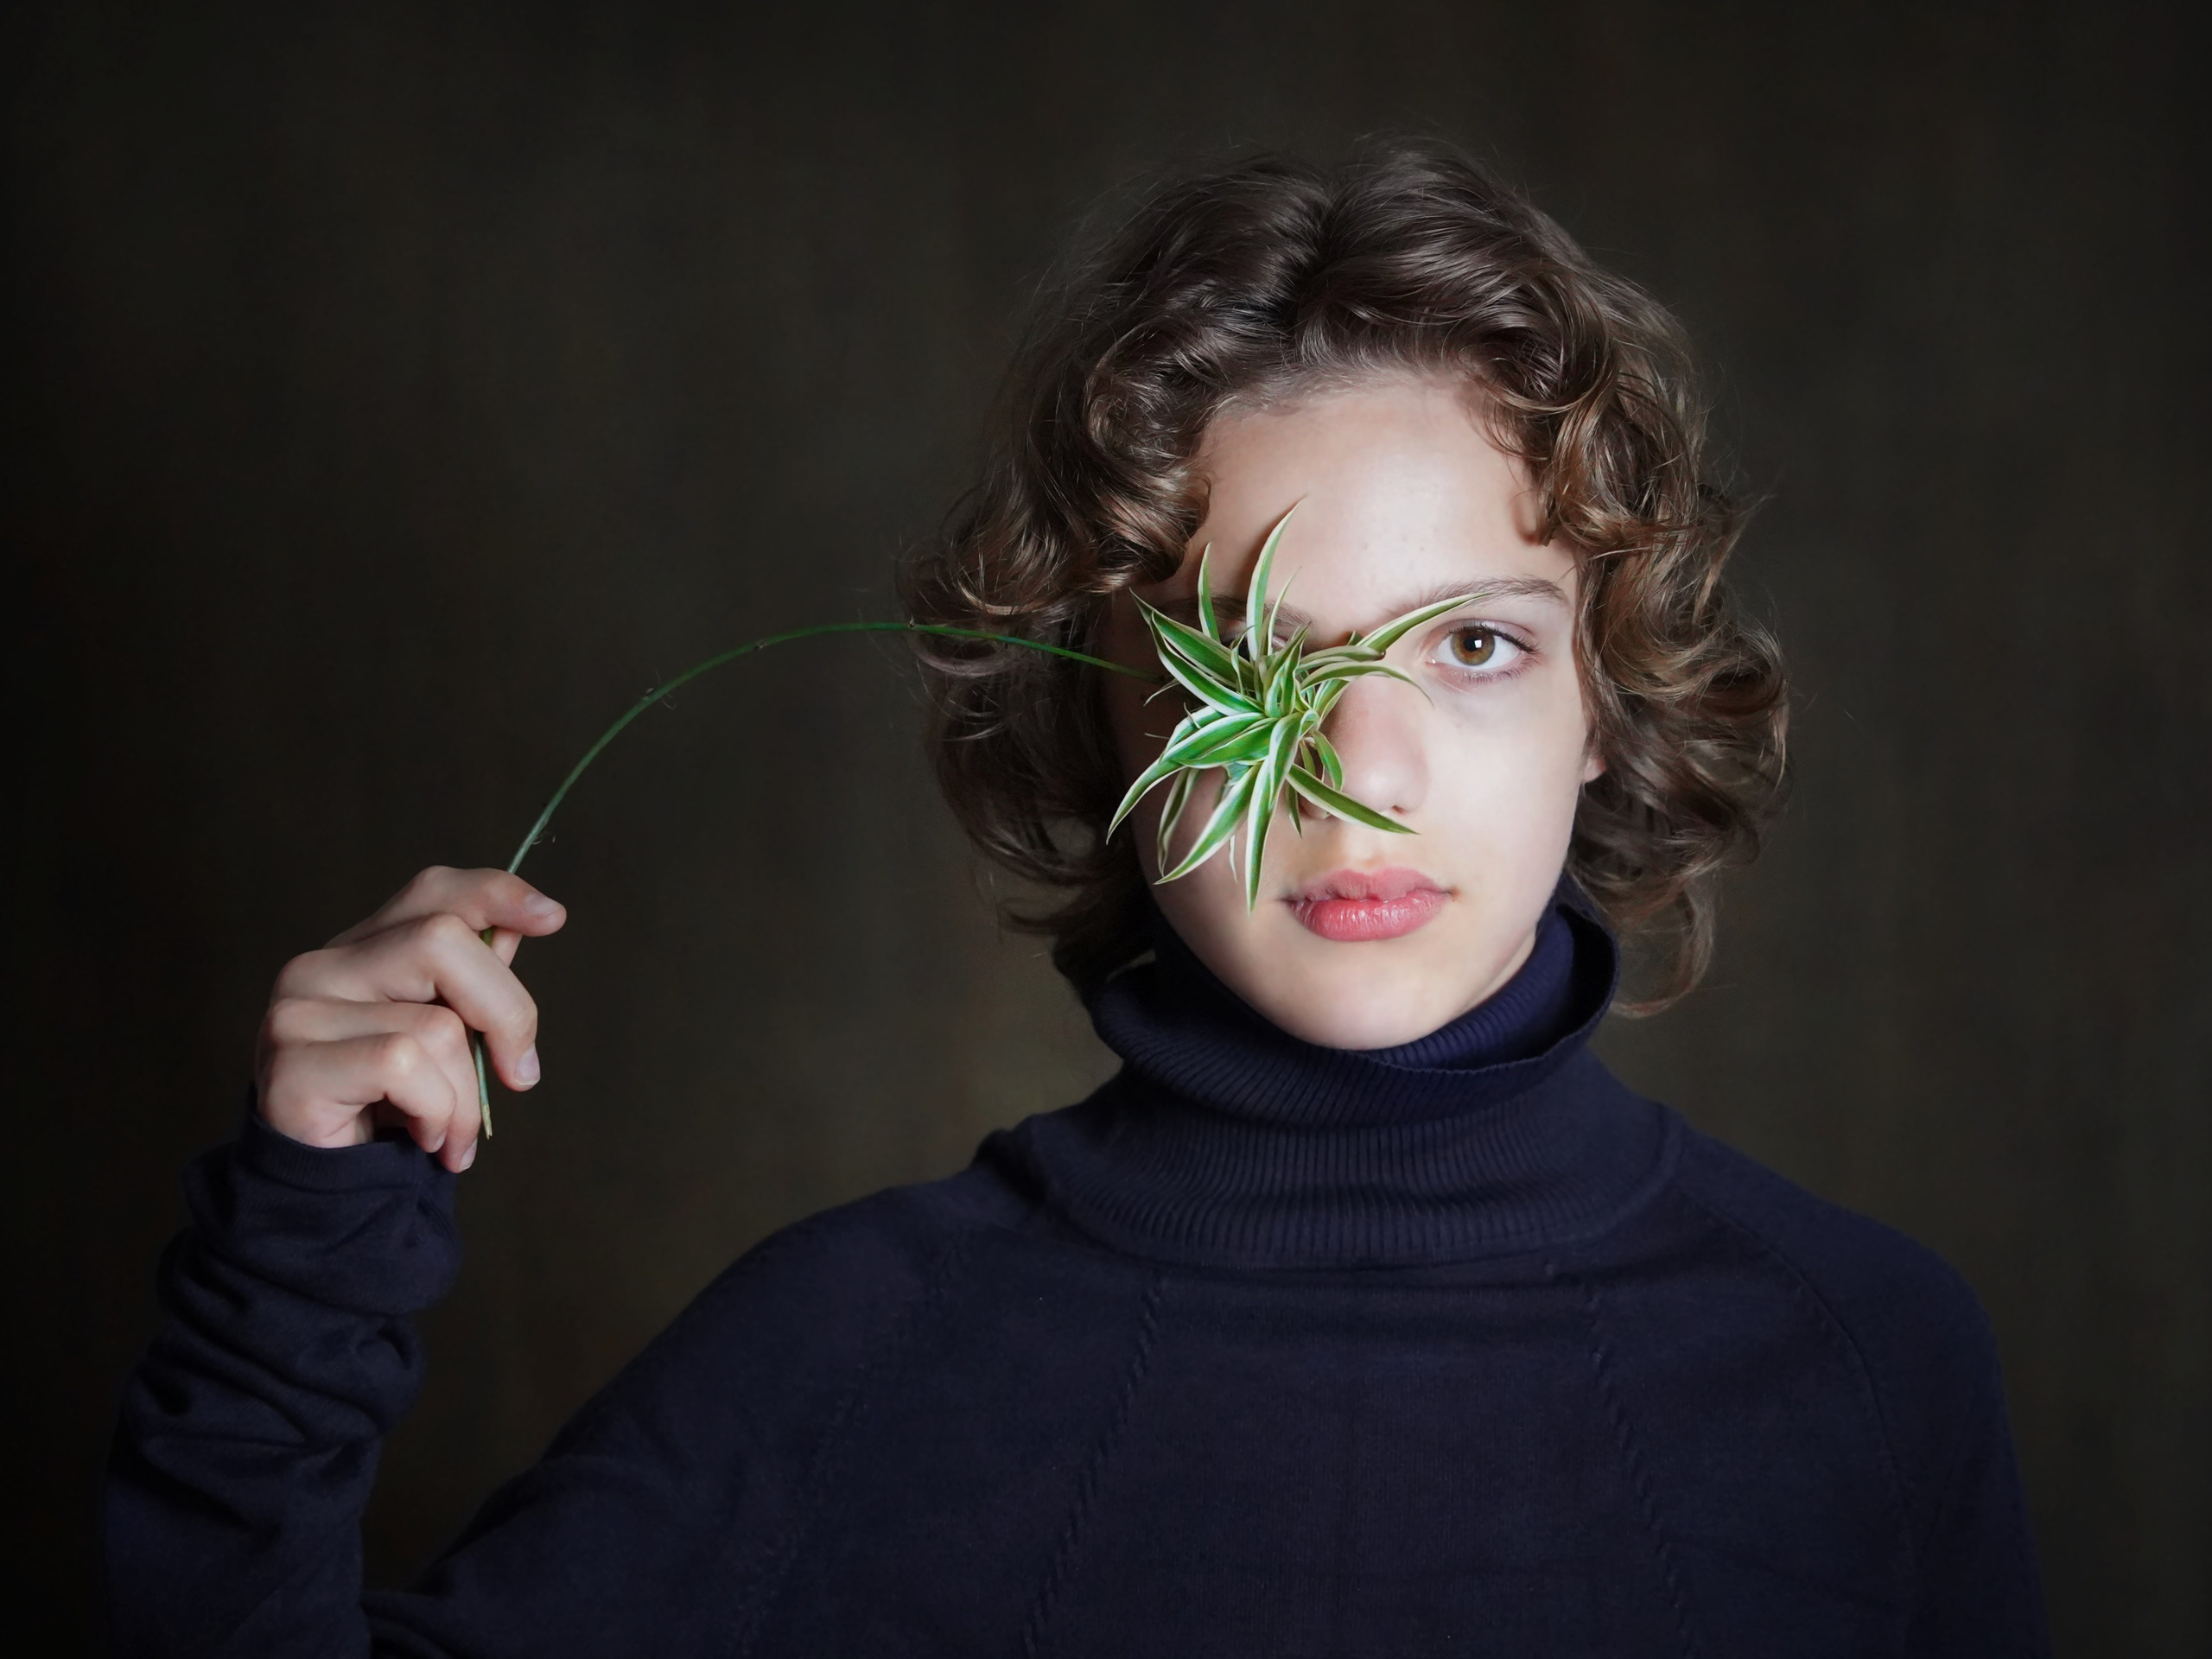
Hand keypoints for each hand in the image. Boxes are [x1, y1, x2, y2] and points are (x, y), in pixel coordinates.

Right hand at [256, 867, 566, 1170]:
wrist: (326, 1195)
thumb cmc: (388, 1112)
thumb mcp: (443, 1042)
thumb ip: (471, 983)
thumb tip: (519, 925)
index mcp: (361, 951)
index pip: (432, 893)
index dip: (496, 894)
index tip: (554, 918)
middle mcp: (320, 966)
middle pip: (443, 940)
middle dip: (507, 1013)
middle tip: (520, 1076)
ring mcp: (298, 1011)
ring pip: (435, 1023)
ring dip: (467, 1096)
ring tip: (451, 1132)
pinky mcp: (292, 1063)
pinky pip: (404, 1066)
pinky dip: (436, 1112)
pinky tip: (424, 1138)